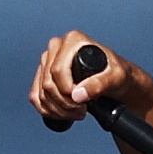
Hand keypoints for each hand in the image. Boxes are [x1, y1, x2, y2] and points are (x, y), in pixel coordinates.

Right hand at [29, 30, 152, 124]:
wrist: (115, 81)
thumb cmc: (117, 74)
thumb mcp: (116, 78)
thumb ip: (100, 84)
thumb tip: (78, 95)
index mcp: (73, 40)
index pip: (58, 70)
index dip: (67, 92)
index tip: (83, 104)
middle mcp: (57, 47)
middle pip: (48, 83)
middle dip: (64, 104)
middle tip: (82, 111)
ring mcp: (48, 60)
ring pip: (40, 92)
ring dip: (57, 110)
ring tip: (77, 113)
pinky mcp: (43, 74)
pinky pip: (35, 96)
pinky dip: (47, 110)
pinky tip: (62, 114)